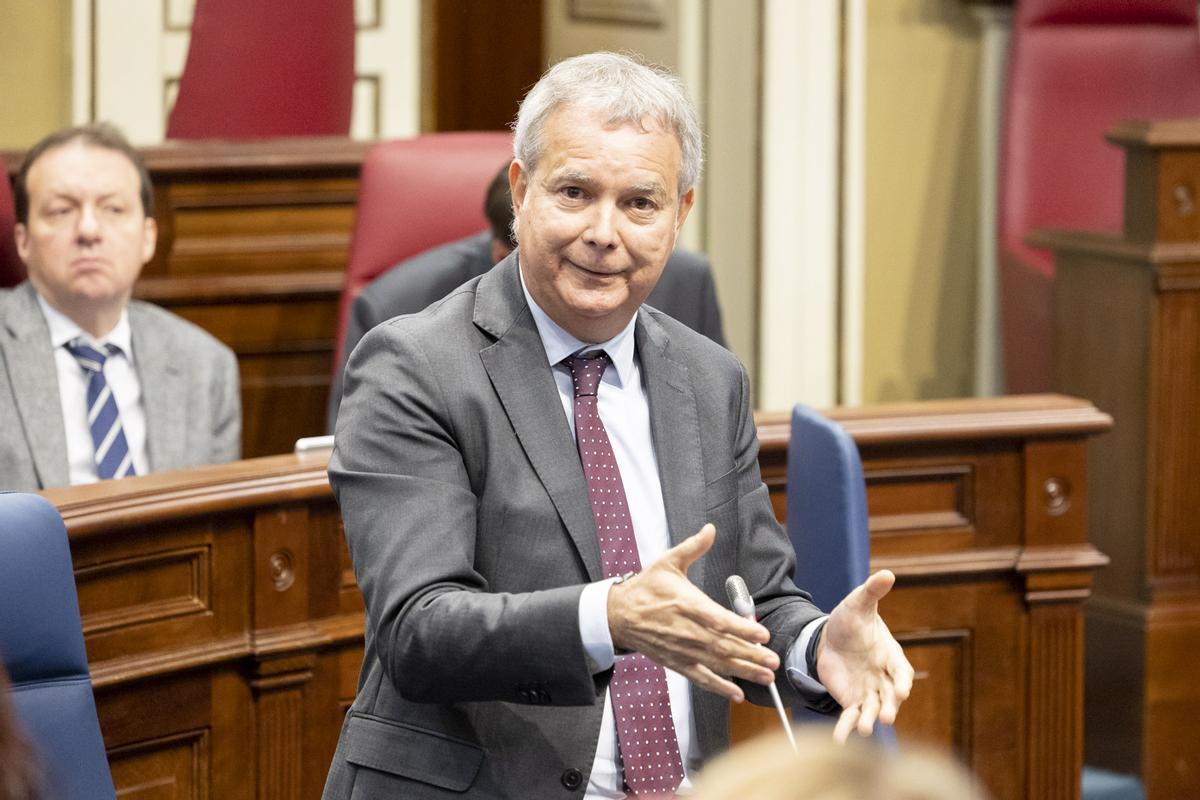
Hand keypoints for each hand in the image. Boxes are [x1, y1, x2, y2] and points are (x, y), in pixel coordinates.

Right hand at [607, 524, 778, 701]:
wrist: (620, 614)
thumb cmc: (646, 588)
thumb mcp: (668, 562)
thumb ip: (693, 547)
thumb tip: (709, 530)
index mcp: (687, 604)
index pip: (719, 620)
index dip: (742, 629)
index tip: (762, 634)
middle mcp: (687, 630)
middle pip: (723, 646)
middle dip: (751, 655)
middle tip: (773, 660)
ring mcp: (682, 649)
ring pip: (717, 664)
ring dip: (743, 671)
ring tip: (765, 676)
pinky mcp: (677, 662)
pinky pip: (701, 677)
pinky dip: (719, 687)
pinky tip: (737, 693)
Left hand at [815, 569, 913, 741]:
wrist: (830, 638)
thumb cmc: (850, 620)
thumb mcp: (858, 603)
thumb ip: (872, 591)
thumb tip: (887, 573)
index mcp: (890, 655)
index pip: (901, 671)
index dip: (902, 681)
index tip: (903, 690)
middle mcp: (883, 678)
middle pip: (891, 696)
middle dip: (889, 707)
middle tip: (886, 718)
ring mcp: (868, 692)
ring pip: (872, 710)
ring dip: (868, 721)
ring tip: (862, 731)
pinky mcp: (851, 701)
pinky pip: (850, 717)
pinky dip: (845, 728)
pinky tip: (839, 739)